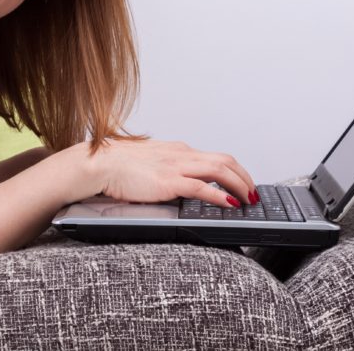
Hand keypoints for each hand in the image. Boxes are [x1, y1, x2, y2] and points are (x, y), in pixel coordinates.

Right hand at [93, 139, 255, 207]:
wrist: (99, 163)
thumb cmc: (118, 166)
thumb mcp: (151, 164)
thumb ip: (168, 170)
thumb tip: (180, 183)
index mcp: (178, 150)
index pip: (217, 157)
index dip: (236, 171)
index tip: (244, 184)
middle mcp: (182, 154)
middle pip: (225, 160)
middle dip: (245, 178)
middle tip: (254, 194)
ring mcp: (176, 166)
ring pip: (219, 170)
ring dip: (239, 185)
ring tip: (248, 200)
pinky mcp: (168, 181)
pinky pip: (201, 187)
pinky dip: (219, 195)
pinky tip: (229, 203)